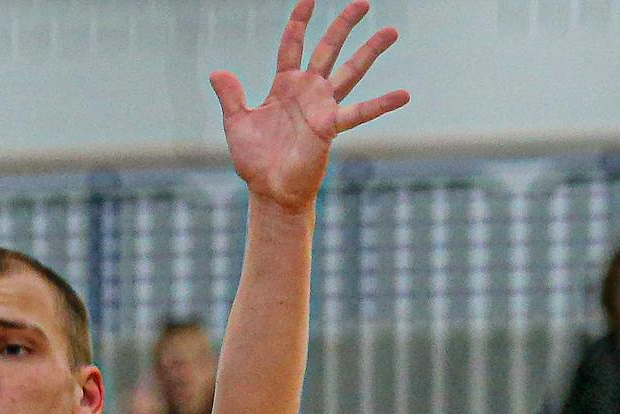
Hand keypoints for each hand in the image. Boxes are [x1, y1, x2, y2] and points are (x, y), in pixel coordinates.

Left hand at [211, 1, 407, 212]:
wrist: (269, 188)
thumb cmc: (254, 159)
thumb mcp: (237, 123)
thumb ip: (230, 97)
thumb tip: (216, 72)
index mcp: (284, 85)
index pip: (292, 45)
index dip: (298, 22)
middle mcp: (308, 90)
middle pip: (328, 48)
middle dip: (343, 25)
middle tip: (363, 2)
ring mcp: (322, 106)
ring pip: (350, 71)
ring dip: (370, 51)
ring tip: (391, 31)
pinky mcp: (331, 126)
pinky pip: (360, 111)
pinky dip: (382, 104)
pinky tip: (403, 94)